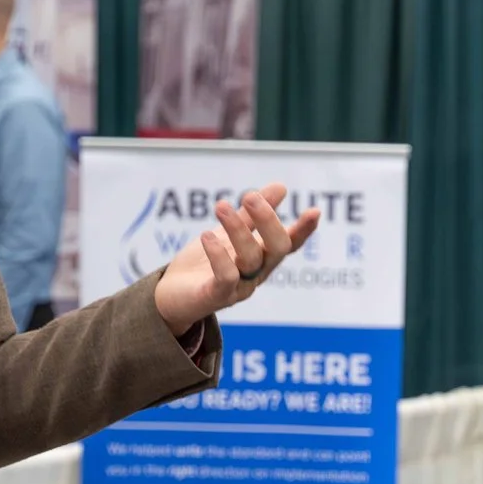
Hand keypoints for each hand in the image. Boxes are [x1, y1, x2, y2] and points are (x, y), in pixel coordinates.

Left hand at [152, 182, 322, 336]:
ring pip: (251, 259)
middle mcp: (256, 273)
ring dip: (238, 230)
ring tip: (221, 207)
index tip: (314, 211)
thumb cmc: (201, 265)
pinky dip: (219, 256)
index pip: (289, 243)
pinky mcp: (215, 296)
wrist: (168, 296)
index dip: (303, 230)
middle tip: (251, 196)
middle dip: (267, 220)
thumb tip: (281, 187)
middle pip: (276, 249)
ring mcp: (238, 287)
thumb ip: (252, 215)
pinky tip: (207, 236)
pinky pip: (225, 278)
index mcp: (262, 257)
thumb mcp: (228, 234)